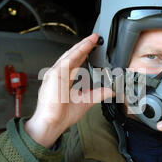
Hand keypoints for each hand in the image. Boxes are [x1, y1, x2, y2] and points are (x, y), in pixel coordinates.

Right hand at [24, 33, 113, 148]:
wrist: (51, 123)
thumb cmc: (61, 115)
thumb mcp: (85, 102)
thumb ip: (97, 94)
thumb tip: (110, 91)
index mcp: (64, 79)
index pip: (75, 62)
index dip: (84, 53)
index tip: (93, 46)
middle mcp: (58, 74)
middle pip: (72, 55)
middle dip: (84, 46)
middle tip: (95, 38)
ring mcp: (55, 74)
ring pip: (70, 55)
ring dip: (81, 46)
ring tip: (92, 39)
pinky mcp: (54, 75)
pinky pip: (67, 60)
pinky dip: (76, 53)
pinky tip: (84, 47)